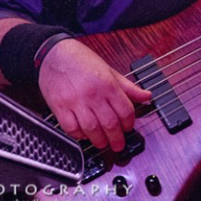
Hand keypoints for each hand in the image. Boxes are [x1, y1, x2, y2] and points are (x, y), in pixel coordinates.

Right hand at [38, 39, 152, 152]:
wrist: (54, 55)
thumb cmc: (82, 61)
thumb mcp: (110, 71)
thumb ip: (128, 87)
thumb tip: (146, 96)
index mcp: (108, 84)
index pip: (125, 110)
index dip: (129, 123)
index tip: (128, 128)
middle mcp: (93, 94)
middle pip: (110, 123)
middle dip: (116, 138)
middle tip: (118, 145)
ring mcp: (75, 102)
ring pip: (91, 129)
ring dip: (99, 140)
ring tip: (103, 143)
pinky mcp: (59, 107)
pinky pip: (71, 128)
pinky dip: (79, 135)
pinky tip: (84, 135)